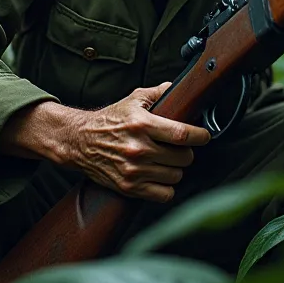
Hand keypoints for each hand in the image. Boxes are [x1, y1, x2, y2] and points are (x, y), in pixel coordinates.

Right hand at [0, 84, 209, 202]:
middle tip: (179, 148)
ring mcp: (134, 170)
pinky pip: (164, 194)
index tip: (204, 136)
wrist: (79, 141)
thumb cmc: (109, 120)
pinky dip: (166, 187)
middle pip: (184, 157)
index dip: (200, 136)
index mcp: (142, 124)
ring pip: (176, 176)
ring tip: (167, 161)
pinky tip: (160, 177)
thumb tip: (179, 87)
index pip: (183, 134)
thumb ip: (158, 93)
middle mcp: (139, 148)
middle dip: (186, 152)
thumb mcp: (133, 100)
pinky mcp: (129, 187)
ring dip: (176, 169)